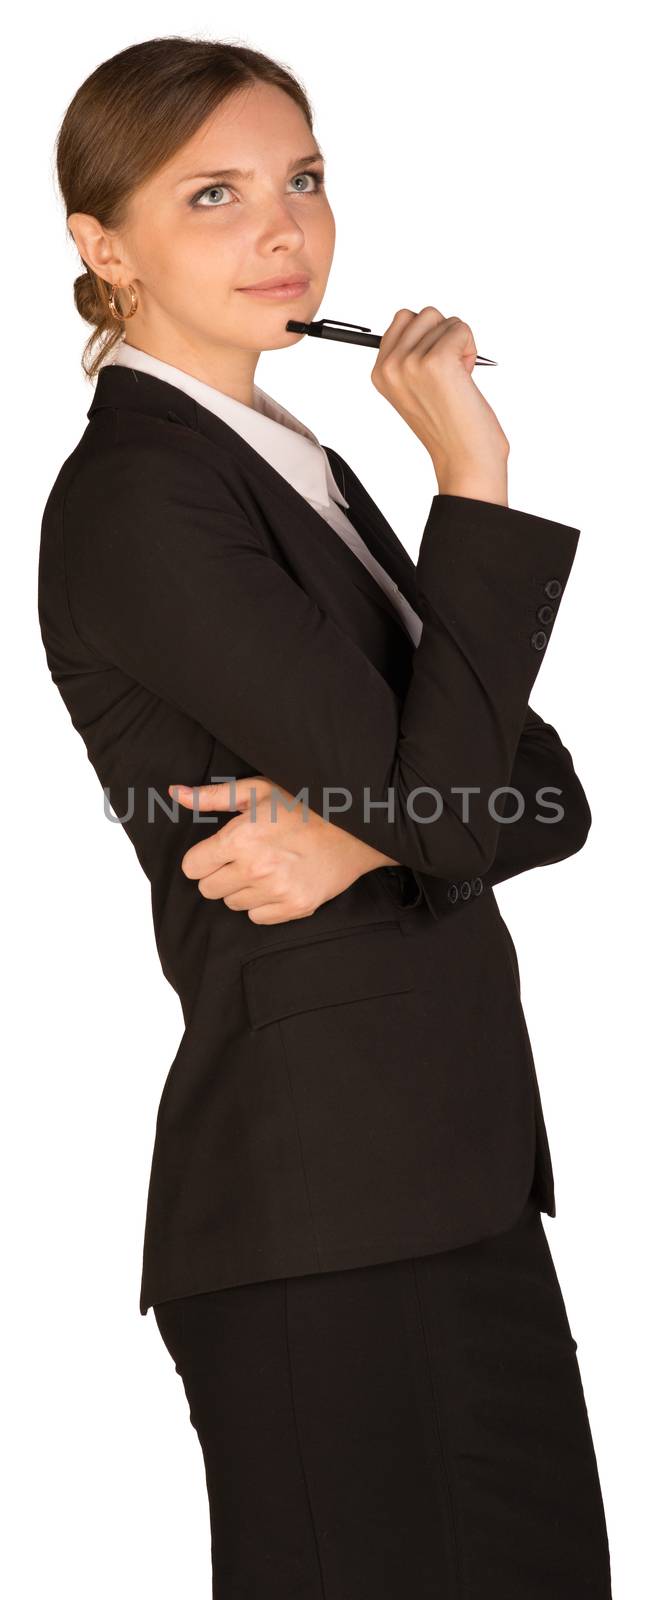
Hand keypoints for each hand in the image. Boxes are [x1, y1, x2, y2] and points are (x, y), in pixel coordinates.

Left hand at [168, 775, 398, 924]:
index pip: (192, 867)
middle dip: (220, 873)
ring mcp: (276, 891)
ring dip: (242, 888)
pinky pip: (258, 917)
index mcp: (240, 838)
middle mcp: (255, 868)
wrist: (356, 827)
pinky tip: (279, 881)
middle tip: (244, 857)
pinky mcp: (295, 906)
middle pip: (209, 889)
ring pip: (232, 904)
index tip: (218, 851)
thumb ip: (212, 796)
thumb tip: (175, 793)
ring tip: (266, 866)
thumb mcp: (257, 790)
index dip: (202, 858)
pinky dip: (263, 903)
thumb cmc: (304, 803)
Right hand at [371, 307, 509, 501]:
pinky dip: (471, 349)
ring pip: (445, 320)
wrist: (465, 459)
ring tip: (457, 380)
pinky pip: (462, 329)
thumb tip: (420, 320)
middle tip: (449, 375)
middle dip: (444, 337)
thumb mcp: (415, 389)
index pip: (403, 319)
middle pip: (425, 314)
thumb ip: (408, 357)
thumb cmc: (449, 428)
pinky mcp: (437, 361)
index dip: (429, 338)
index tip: (435, 372)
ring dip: (459, 345)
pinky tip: (466, 379)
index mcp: (380, 372)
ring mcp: (411, 363)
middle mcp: (390, 366)